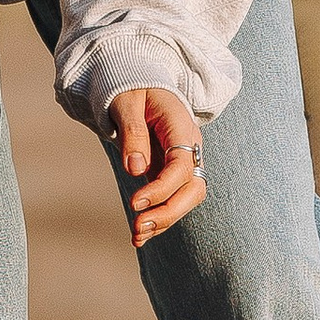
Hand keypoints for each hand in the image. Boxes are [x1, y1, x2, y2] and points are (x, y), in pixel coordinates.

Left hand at [106, 87, 205, 247]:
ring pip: (186, 198)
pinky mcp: (172, 172)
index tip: (134, 203)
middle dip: (168, 212)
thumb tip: (135, 169)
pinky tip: (139, 236)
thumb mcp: (126, 102)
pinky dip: (158, 217)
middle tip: (138, 227)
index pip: (180, 166)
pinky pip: (172, 198)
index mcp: (181, 127)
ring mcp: (184, 161)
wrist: (138, 83)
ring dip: (164, 220)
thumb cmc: (131, 88)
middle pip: (193, 188)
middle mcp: (190, 147)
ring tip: (136, 237)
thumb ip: (132, 132)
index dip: (160, 188)